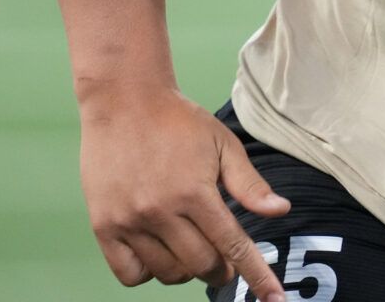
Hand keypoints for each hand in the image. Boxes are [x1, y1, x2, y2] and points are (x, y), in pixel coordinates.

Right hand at [78, 86, 290, 300]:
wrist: (124, 102)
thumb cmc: (179, 122)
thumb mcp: (223, 144)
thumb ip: (250, 184)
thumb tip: (280, 211)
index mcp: (195, 192)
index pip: (233, 245)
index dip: (256, 275)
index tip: (275, 299)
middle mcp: (160, 211)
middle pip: (202, 265)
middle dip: (221, 268)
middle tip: (225, 259)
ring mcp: (129, 221)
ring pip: (168, 273)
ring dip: (186, 270)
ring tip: (191, 246)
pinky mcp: (103, 227)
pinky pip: (130, 275)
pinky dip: (149, 273)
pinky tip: (159, 252)